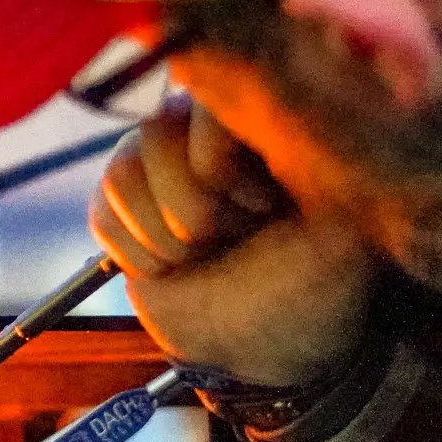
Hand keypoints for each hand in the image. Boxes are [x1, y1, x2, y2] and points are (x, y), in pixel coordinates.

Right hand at [90, 99, 375, 387]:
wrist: (271, 340)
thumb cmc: (315, 281)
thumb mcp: (339, 222)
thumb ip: (318, 165)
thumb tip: (289, 102)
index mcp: (266, 114)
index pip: (208, 105)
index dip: (222, 169)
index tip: (263, 208)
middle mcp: (205, 122)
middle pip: (156, 134)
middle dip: (195, 211)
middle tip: (236, 234)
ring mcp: (157, 157)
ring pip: (123, 173)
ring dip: (165, 237)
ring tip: (206, 251)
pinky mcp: (123, 200)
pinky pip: (102, 212)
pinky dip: (137, 254)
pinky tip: (174, 264)